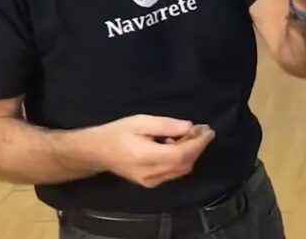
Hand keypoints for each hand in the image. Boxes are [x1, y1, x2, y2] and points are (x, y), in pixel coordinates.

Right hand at [90, 115, 214, 188]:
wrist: (97, 152)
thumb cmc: (117, 132)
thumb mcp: (140, 121)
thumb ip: (166, 125)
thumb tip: (189, 127)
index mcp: (145, 156)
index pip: (181, 155)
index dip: (198, 143)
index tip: (208, 130)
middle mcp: (150, 174)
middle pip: (184, 164)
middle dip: (197, 147)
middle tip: (202, 129)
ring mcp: (150, 181)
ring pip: (181, 170)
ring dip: (191, 153)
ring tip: (191, 135)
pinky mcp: (150, 183)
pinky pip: (173, 173)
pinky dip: (181, 160)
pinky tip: (176, 145)